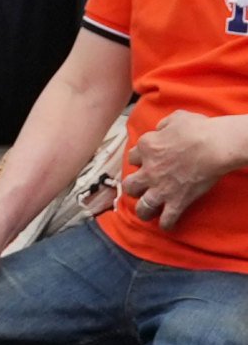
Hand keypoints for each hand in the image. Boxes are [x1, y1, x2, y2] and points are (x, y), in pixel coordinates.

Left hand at [126, 111, 245, 229]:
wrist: (214, 146)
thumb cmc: (198, 129)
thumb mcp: (175, 118)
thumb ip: (163, 125)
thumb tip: (161, 129)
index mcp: (147, 147)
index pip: (133, 157)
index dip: (139, 161)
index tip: (144, 164)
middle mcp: (149, 169)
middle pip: (130, 184)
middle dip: (133, 188)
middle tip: (139, 189)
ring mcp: (161, 187)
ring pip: (143, 205)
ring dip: (143, 211)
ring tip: (145, 214)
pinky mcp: (178, 201)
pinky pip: (167, 218)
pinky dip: (167, 224)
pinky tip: (167, 226)